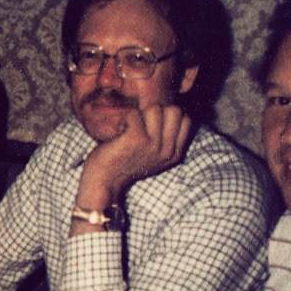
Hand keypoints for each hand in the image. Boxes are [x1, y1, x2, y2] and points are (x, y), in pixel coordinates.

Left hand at [78, 105, 193, 208]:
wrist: (104, 182)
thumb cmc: (125, 164)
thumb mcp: (154, 156)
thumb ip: (167, 138)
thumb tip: (174, 109)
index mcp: (174, 154)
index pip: (187, 119)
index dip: (169, 115)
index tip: (153, 126)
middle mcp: (167, 150)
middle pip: (175, 110)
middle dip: (156, 112)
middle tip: (141, 126)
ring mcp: (153, 145)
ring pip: (154, 109)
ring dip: (139, 116)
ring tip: (129, 130)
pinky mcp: (136, 138)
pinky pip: (134, 113)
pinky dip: (124, 120)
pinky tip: (120, 134)